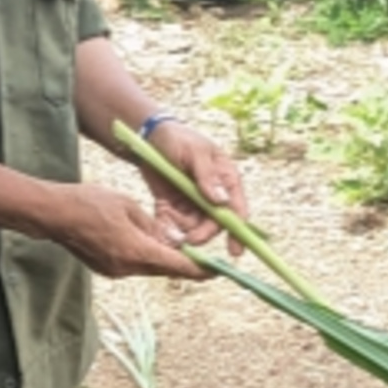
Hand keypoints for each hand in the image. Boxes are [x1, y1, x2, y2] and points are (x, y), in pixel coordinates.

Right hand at [44, 178, 205, 280]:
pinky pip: (135, 265)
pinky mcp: (107, 268)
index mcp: (137, 251)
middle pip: (166, 270)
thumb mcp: (129, 206)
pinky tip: (151, 241)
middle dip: (185, 263)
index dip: (201, 269)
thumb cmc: (89, 203)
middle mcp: (127, 267)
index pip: (178, 266)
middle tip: (205, 255)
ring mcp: (116, 271)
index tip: (220, 269)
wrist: (53, 214)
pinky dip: (148, 256)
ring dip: (165, 258)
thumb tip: (178, 240)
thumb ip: (155, 226)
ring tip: (180, 243)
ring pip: (150, 267)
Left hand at [135, 124, 247, 246]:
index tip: (235, 250)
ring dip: (181, 230)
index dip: (238, 231)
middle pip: (213, 224)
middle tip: (188, 240)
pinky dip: (166, 228)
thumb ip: (207, 176)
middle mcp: (212, 195)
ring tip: (167, 219)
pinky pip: (172, 225)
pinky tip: (161, 222)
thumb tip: (222, 201)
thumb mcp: (194, 152)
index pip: (237, 209)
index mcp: (225, 179)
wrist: (149, 137)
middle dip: (202, 234)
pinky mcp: (172, 207)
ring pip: (192, 228)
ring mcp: (192, 203)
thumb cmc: (178, 138)